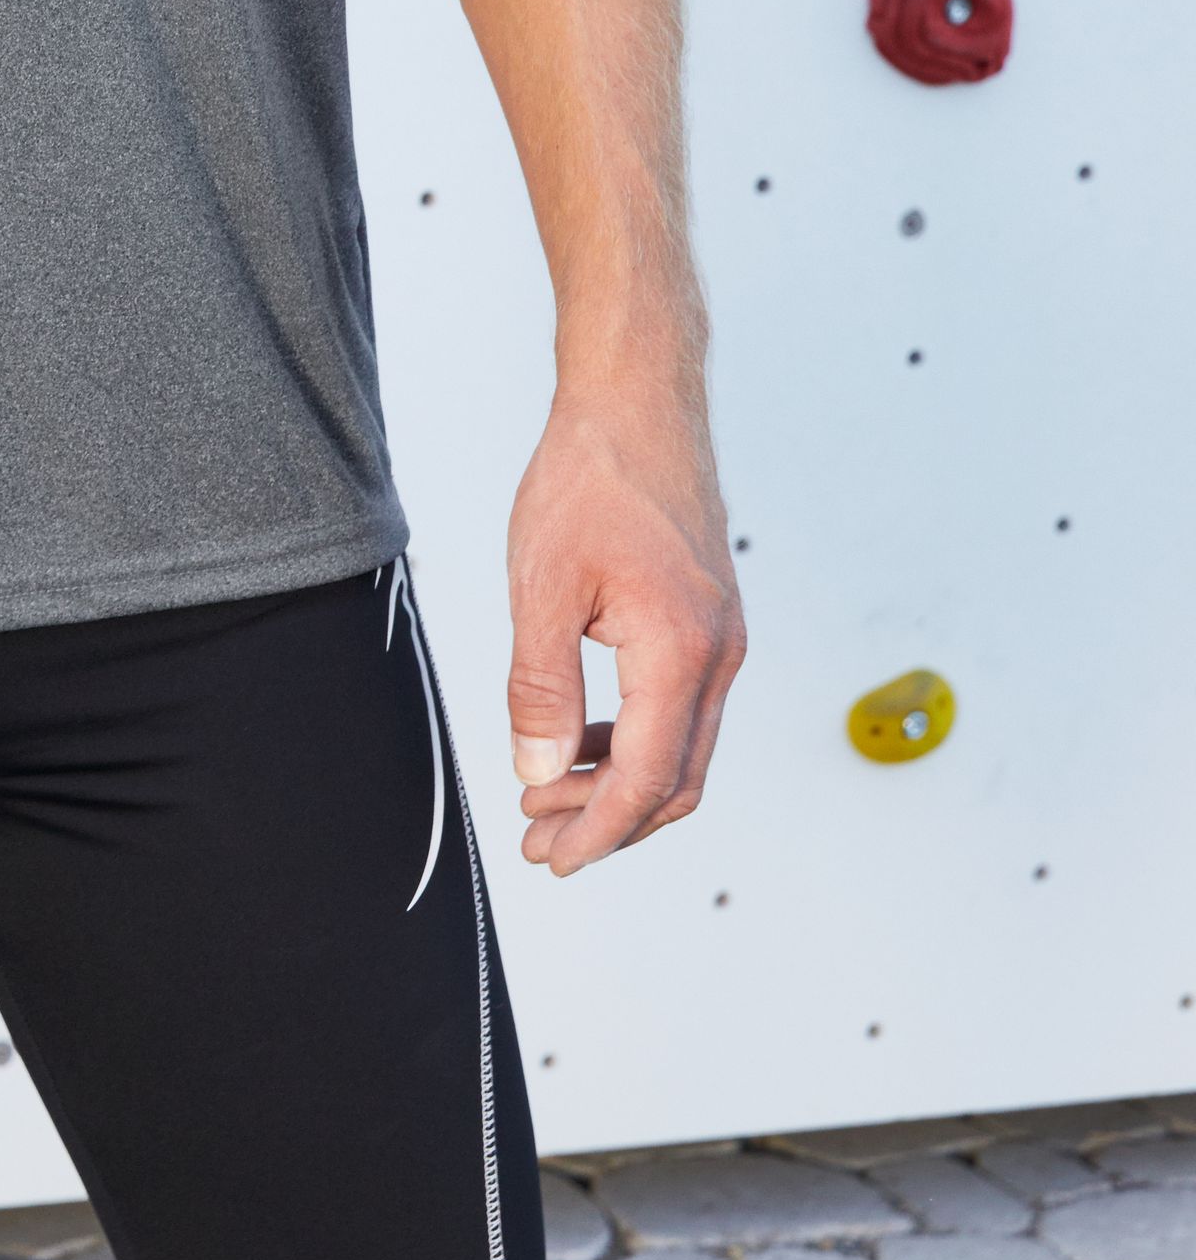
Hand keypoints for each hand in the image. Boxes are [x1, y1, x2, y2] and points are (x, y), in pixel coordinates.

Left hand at [506, 380, 743, 873]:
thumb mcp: (543, 585)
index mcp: (682, 652)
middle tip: (540, 843)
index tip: (553, 861)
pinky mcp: (708, 619)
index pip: (647, 780)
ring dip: (619, 783)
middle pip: (676, 780)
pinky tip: (581, 739)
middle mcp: (718, 654)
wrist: (638, 398)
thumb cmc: (592, 475)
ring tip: (548, 797)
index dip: (598, 832)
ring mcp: (721, 637)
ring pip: (681, 747)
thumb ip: (542, 688)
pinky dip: (634, 738)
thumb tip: (539, 774)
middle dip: (609, 822)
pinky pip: (679, 706)